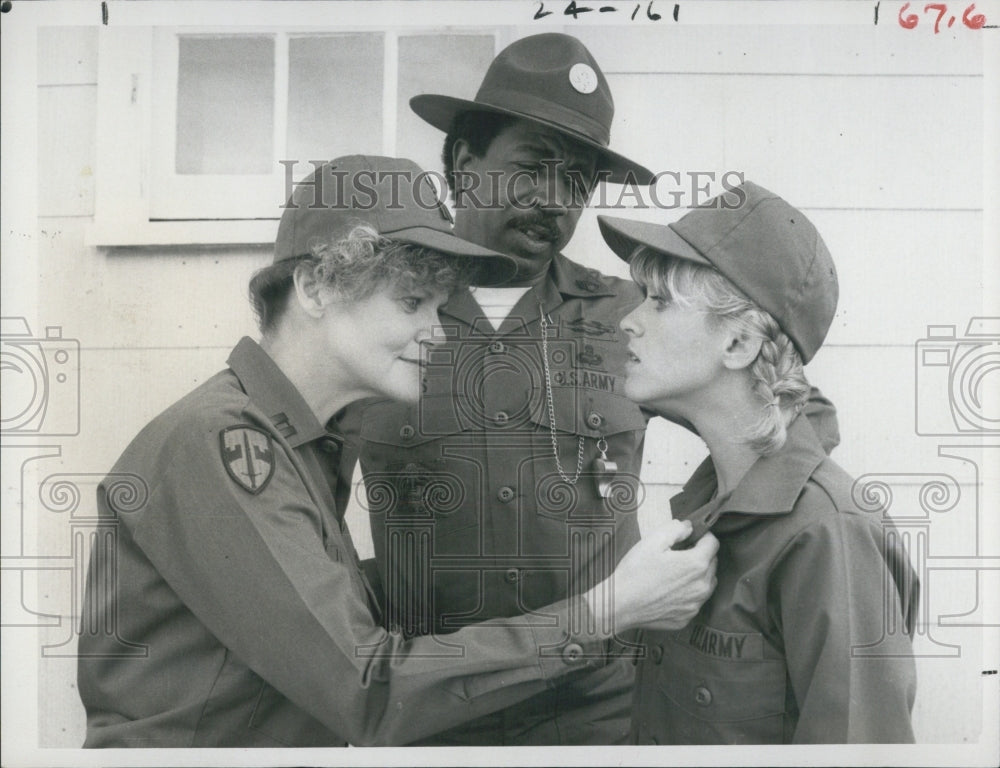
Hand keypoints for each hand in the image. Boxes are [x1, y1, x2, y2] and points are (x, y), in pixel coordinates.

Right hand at [585, 520, 718, 633]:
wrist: (619, 604)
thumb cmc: (635, 571)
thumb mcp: (652, 541)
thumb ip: (675, 529)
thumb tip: (688, 527)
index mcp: (696, 564)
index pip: (713, 543)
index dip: (702, 536)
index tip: (688, 538)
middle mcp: (702, 586)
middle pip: (712, 563)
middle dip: (700, 555)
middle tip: (678, 554)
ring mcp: (695, 605)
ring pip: (707, 583)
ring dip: (698, 575)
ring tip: (675, 573)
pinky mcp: (687, 618)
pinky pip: (695, 601)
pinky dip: (689, 593)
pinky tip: (670, 590)